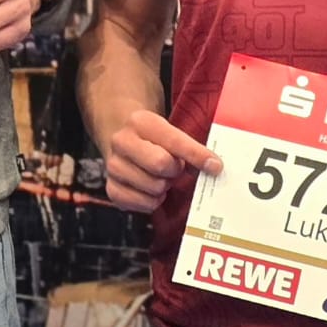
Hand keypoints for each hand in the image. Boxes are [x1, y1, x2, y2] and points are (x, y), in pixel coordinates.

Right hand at [101, 109, 221, 212]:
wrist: (124, 141)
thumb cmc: (153, 140)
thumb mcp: (169, 132)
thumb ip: (191, 148)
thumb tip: (214, 166)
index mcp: (140, 122)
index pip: (174, 141)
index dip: (197, 155)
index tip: (215, 166)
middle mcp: (122, 141)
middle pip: (160, 165)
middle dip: (174, 171)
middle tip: (174, 168)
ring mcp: (113, 166)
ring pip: (154, 187)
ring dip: (164, 186)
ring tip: (160, 177)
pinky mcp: (111, 188)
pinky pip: (143, 204)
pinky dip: (153, 200)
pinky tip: (151, 189)